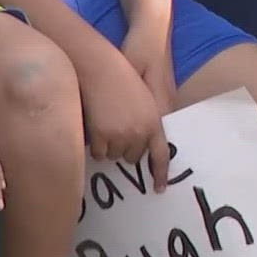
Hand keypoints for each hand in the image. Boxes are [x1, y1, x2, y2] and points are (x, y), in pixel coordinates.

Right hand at [85, 36, 172, 190]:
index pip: (161, 154)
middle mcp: (139, 133)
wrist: (100, 68)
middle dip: (125, 148)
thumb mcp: (145, 99)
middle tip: (117, 129)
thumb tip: (141, 145)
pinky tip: (94, 126)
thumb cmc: (121, 78)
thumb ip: (147, 122)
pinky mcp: (101, 136)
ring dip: (108, 146)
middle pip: (132, 158)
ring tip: (105, 122)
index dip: (160, 173)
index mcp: (154, 122)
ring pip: (113, 156)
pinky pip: (97, 153)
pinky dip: (94, 145)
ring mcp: (120, 136)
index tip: (159, 189)